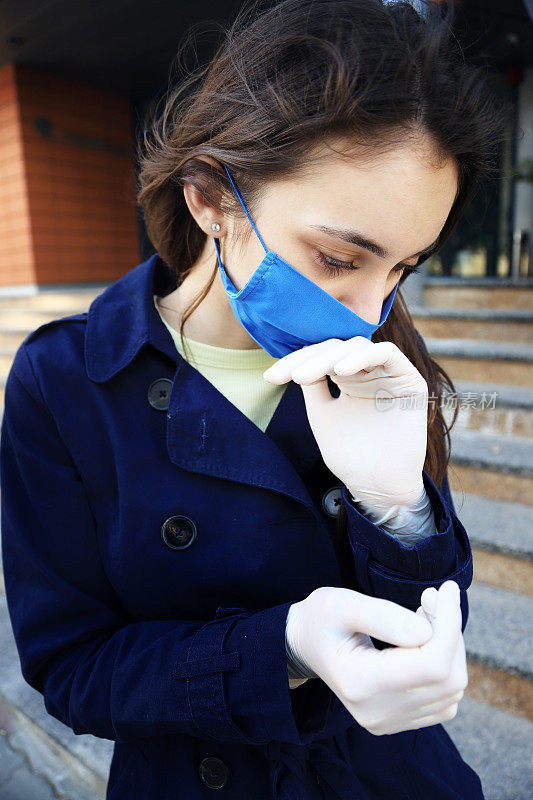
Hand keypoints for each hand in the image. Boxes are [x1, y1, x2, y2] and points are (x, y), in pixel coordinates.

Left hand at [263, 337, 428, 505]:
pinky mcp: (409, 379)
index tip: (270, 377)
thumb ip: (313, 385)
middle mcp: (368, 372)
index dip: (295, 362)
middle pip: (336, 349)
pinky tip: (340, 372)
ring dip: (329, 358)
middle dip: (309, 360)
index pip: (320, 357)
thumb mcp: (322, 415)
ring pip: (357, 346)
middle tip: (291, 377)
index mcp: (348, 378)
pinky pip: (386, 353)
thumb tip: (296, 360)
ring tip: (306, 376)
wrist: (376, 486)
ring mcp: (388, 374)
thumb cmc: (351, 455)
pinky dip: (361, 357)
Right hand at [285, 580, 467, 735]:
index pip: (431, 664)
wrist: (306, 645)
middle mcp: (377, 712)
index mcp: (360, 682)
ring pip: (452, 689)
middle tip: (430, 599)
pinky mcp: (399, 722)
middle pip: (448, 678)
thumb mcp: (341, 603)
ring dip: (449, 648)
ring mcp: (389, 722)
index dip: (449, 625)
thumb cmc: (321, 619)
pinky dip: (446, 667)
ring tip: (421, 619)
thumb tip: (427, 632)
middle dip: (450, 632)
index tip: (446, 590)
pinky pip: (446, 700)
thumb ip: (384, 615)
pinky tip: (423, 644)